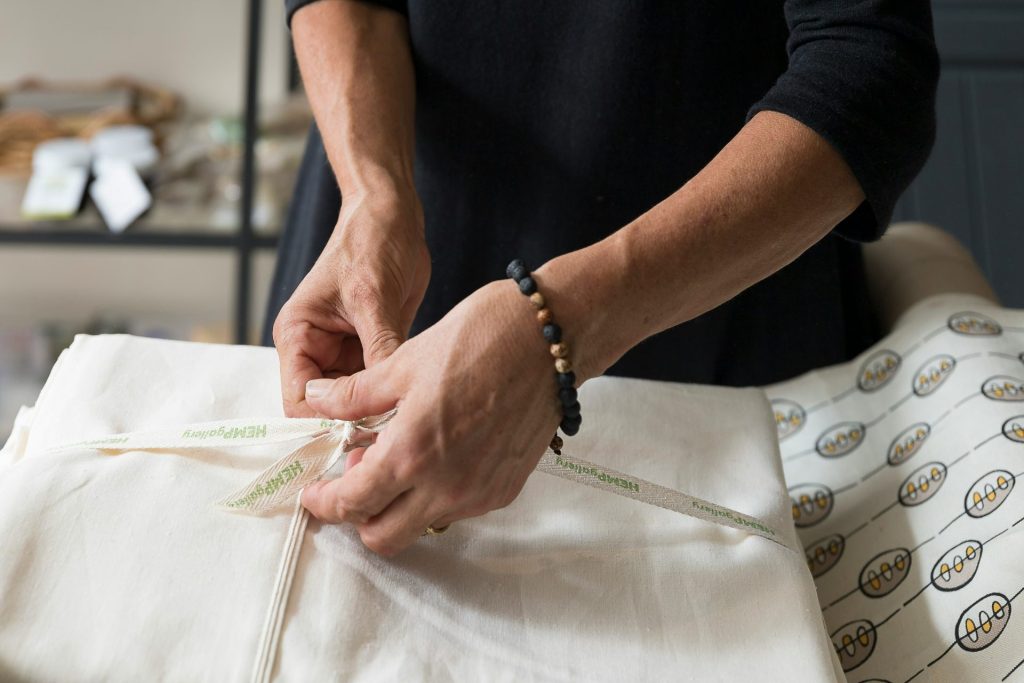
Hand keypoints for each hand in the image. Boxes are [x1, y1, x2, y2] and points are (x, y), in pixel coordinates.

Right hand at [273, 189, 429, 416]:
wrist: (392, 216)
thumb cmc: (370, 241)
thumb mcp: (373, 296)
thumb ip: (378, 348)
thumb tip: (388, 399)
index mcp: (298, 335)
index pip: (300, 400)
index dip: (326, 422)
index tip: (362, 434)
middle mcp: (316, 349)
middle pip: (327, 406)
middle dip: (356, 420)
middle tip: (394, 434)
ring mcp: (345, 351)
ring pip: (356, 399)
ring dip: (378, 409)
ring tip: (409, 419)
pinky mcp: (372, 347)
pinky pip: (380, 383)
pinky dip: (394, 393)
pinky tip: (416, 400)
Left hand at [300, 280, 562, 554]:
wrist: (551, 338)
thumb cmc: (479, 339)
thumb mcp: (403, 363)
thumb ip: (354, 396)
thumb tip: (316, 401)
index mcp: (411, 453)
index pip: (351, 504)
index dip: (324, 502)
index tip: (316, 490)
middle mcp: (446, 487)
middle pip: (383, 536)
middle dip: (359, 514)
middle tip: (358, 472)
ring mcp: (479, 493)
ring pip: (422, 525)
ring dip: (400, 504)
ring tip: (403, 453)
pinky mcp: (506, 489)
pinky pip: (458, 509)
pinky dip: (436, 494)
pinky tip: (439, 452)